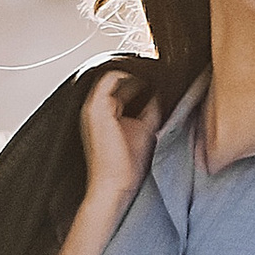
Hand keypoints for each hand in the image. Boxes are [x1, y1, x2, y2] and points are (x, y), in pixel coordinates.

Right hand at [80, 65, 161, 203]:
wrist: (114, 184)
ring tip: (155, 71)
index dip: (140, 78)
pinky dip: (129, 75)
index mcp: (105, 113)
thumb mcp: (145, 129)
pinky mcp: (97, 108)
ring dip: (134, 71)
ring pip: (113, 76)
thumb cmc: (126, 164)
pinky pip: (111, 79)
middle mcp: (96, 108)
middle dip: (139, 73)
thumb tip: (160, 92)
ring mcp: (94, 107)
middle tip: (160, 70)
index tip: (160, 75)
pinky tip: (146, 79)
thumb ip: (150, 109)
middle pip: (117, 79)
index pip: (121, 86)